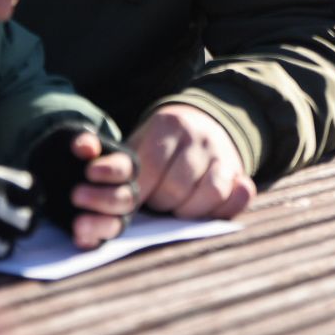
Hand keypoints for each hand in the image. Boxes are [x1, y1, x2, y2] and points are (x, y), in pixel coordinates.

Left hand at [66, 130, 138, 249]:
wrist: (52, 173)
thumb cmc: (68, 155)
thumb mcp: (71, 143)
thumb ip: (82, 141)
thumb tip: (86, 145)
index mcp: (122, 166)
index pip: (125, 169)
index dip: (110, 171)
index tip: (89, 170)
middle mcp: (124, 192)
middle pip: (125, 199)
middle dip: (102, 198)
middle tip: (76, 195)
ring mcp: (114, 215)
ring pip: (117, 224)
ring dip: (98, 224)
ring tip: (78, 224)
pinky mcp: (99, 232)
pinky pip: (101, 241)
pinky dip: (90, 239)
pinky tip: (77, 237)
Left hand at [128, 104, 255, 218]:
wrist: (200, 125)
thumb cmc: (160, 146)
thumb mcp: (138, 143)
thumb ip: (120, 164)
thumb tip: (95, 169)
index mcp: (169, 124)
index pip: (153, 165)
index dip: (141, 191)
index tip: (132, 203)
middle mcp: (199, 135)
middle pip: (178, 185)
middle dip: (161, 203)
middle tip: (155, 202)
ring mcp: (223, 153)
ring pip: (211, 192)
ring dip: (190, 210)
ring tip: (177, 207)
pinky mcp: (240, 171)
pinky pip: (239, 197)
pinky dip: (226, 208)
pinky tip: (209, 209)